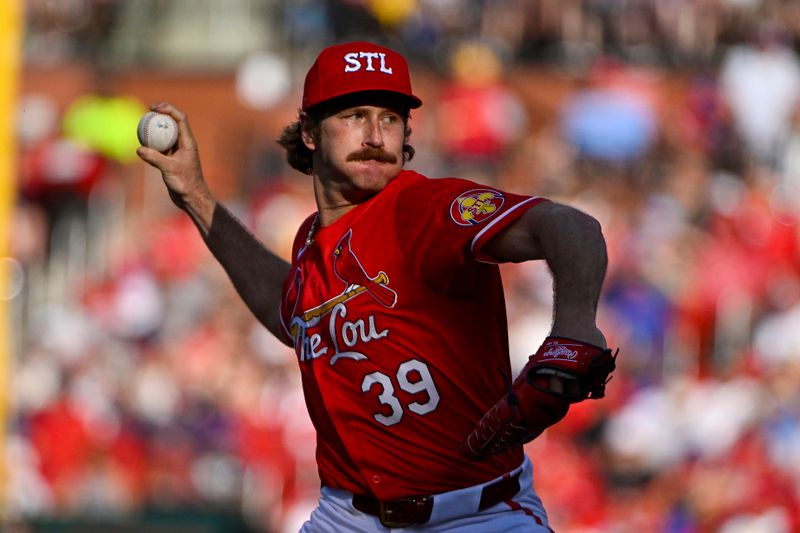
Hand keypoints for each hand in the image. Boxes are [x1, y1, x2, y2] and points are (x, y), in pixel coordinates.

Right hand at [136, 102, 215, 230]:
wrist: (191, 197)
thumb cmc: (185, 183)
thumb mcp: (169, 169)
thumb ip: (155, 158)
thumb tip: (139, 149)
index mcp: (188, 142)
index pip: (180, 119)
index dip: (168, 109)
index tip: (154, 107)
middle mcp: (184, 144)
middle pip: (173, 123)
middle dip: (161, 115)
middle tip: (147, 112)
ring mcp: (178, 152)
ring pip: (166, 135)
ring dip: (156, 128)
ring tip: (142, 124)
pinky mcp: (172, 160)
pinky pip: (161, 146)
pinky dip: (153, 142)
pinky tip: (142, 142)